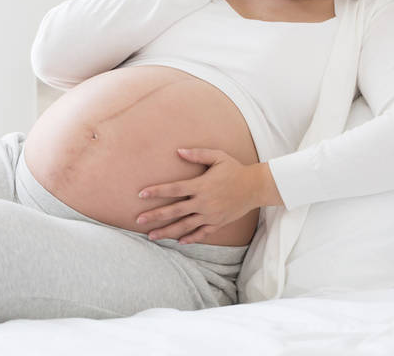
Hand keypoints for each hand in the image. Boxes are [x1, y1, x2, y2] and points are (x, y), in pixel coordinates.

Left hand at [135, 148, 259, 244]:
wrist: (255, 187)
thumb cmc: (234, 169)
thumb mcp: (217, 157)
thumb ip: (197, 154)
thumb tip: (178, 151)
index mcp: (201, 185)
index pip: (174, 189)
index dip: (157, 192)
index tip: (141, 194)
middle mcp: (203, 202)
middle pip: (174, 211)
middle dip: (155, 216)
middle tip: (138, 221)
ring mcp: (210, 215)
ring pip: (184, 226)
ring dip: (167, 232)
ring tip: (151, 236)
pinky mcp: (217, 223)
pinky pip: (201, 233)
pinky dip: (190, 239)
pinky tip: (179, 242)